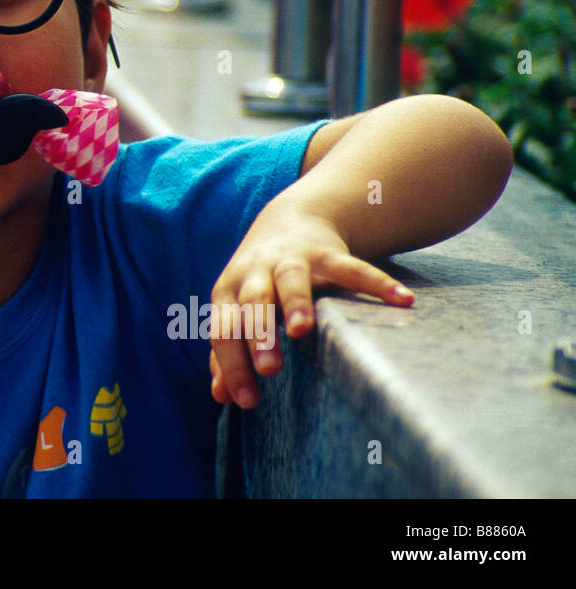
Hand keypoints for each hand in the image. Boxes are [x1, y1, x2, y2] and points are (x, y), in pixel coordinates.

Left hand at [208, 203, 414, 409]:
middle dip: (259, 335)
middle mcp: (256, 271)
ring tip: (303, 330)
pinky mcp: (327, 252)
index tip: (248, 402)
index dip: (232, 366)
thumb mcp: (239, 309)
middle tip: (269, 370)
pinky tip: (403, 301)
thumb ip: (229, 350)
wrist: (290, 219)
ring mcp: (291, 258)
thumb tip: (220, 396)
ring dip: (295, 303)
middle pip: (253, 302)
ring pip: (290, 279)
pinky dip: (376, 283)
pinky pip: (352, 267)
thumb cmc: (260, 280)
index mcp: (229, 291)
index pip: (225, 330)